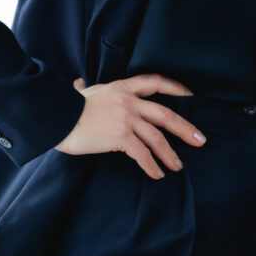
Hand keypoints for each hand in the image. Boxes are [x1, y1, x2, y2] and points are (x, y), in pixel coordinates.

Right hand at [53, 74, 207, 177]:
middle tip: (200, 140)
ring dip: (170, 154)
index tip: (191, 96)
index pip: (154, 81)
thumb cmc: (66, 107)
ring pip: (157, 137)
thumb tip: (78, 84)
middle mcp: (128, 101)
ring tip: (178, 166)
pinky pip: (142, 153)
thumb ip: (85, 88)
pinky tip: (157, 174)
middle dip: (185, 128)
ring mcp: (125, 118)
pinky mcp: (119, 136)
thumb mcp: (82, 92)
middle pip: (165, 113)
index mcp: (122, 87)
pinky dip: (151, 165)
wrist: (56, 117)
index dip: (175, 87)